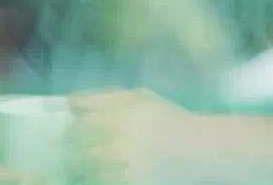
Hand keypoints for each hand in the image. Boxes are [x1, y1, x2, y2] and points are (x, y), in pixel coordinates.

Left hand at [67, 87, 191, 183]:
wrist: (201, 149)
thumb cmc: (169, 119)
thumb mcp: (142, 97)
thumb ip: (107, 97)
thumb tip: (71, 104)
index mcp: (123, 109)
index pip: (79, 115)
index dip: (74, 121)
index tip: (76, 126)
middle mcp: (121, 134)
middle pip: (76, 140)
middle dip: (73, 144)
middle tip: (77, 148)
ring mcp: (124, 162)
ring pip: (83, 164)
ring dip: (82, 163)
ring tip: (90, 161)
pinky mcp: (130, 182)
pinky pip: (98, 179)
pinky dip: (98, 176)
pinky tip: (107, 171)